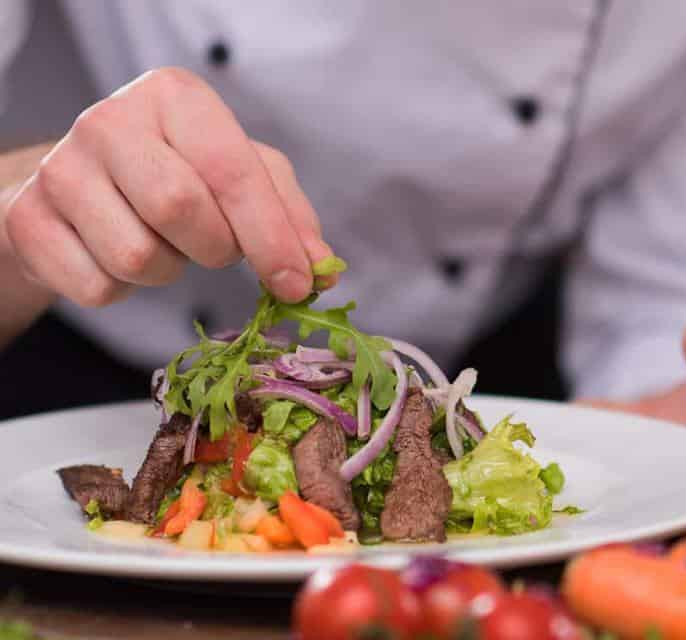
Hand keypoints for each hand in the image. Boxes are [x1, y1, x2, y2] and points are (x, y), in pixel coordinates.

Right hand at [2, 67, 332, 307]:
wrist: (84, 187)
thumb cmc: (178, 173)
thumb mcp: (242, 175)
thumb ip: (288, 214)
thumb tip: (321, 269)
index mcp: (174, 97)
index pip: (232, 170)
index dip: (272, 236)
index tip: (297, 284)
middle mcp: (110, 120)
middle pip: (181, 208)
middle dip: (216, 248)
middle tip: (214, 246)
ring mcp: (60, 169)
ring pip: (137, 257)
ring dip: (168, 271)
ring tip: (161, 242)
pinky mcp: (27, 220)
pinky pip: (97, 287)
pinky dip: (123, 290)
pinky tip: (116, 255)